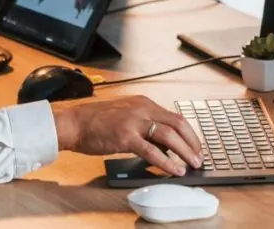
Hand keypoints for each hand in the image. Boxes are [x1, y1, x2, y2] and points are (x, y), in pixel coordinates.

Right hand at [52, 95, 202, 175]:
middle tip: (198, 157)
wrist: (74, 123)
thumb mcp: (125, 115)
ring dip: (185, 151)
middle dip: (192, 142)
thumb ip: (145, 126)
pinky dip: (167, 162)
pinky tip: (174, 170)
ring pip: (169, 135)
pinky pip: (153, 151)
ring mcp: (134, 122)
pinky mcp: (126, 137)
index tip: (195, 146)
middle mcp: (142, 109)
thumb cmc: (95, 121)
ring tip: (192, 164)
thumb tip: (164, 145)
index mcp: (143, 103)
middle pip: (178, 123)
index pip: (174, 117)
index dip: (189, 133)